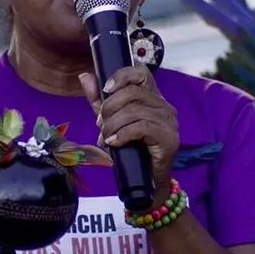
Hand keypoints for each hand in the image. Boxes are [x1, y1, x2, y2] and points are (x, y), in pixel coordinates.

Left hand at [79, 66, 179, 204]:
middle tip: (100, 125)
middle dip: (109, 108)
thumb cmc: (130, 149)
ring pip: (134, 111)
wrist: (146, 180)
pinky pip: (141, 127)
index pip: (141, 73)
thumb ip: (98, 100)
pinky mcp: (169, 138)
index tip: (106, 89)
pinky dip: (122, 135)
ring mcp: (168, 121)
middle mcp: (164, 105)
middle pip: (132, 93)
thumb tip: (85, 76)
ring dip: (112, 125)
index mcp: (152, 97)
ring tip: (106, 137)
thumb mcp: (110, 120)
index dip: (122, 76)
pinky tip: (114, 143)